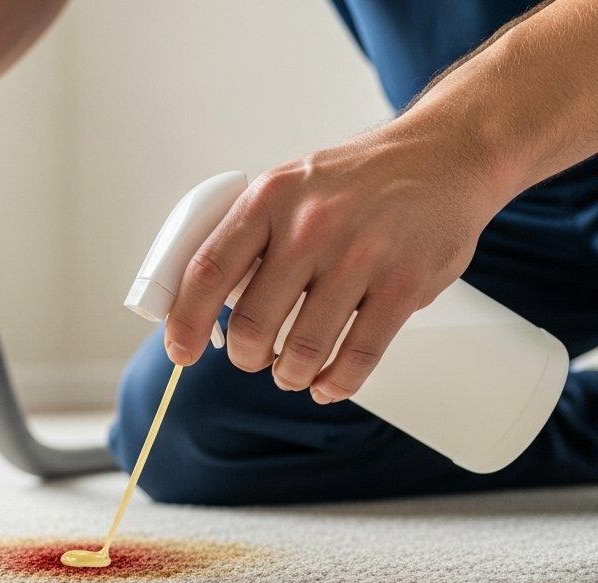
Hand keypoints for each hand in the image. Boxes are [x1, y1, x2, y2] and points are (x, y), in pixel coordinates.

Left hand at [164, 130, 506, 403]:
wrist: (444, 155)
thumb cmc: (355, 182)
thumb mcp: (288, 188)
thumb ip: (249, 238)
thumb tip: (203, 304)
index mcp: (270, 199)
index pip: (208, 271)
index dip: (186, 321)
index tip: (181, 351)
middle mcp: (311, 225)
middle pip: (253, 321)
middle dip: (245, 356)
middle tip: (251, 358)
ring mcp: (361, 254)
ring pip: (302, 347)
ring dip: (288, 374)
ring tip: (289, 373)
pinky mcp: (404, 283)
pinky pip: (358, 354)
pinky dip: (336, 382)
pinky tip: (327, 384)